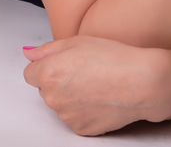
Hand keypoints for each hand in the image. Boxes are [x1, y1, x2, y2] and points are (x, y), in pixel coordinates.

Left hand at [22, 36, 170, 134]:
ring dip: (71, 97)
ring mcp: (67, 116)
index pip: (30, 73)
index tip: (63, 64)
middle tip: (84, 72)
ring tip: (96, 85)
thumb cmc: (113, 58)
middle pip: (45, 89)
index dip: (46, 66)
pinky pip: (75, 118)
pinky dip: (84, 111)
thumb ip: (47, 49)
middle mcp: (52, 98)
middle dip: (58, 82)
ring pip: (61, 105)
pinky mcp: (82, 129)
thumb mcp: (76, 41)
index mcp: (48, 73)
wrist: (142, 83)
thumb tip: (29, 54)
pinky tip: (100, 99)